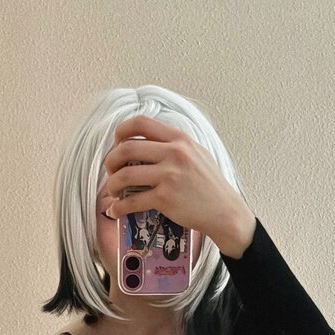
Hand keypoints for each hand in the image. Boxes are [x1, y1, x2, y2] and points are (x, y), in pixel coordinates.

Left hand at [101, 114, 246, 244]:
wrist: (224, 211)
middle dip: (111, 160)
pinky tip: (115, 210)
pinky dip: (118, 207)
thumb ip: (173, 145)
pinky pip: (132, 201)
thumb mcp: (196, 153)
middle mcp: (174, 153)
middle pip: (127, 148)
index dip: (121, 132)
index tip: (117, 145)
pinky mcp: (166, 198)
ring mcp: (169, 175)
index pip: (140, 123)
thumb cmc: (209, 185)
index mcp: (179, 138)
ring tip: (112, 192)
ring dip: (111, 184)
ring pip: (125, 175)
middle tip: (111, 171)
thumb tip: (145, 143)